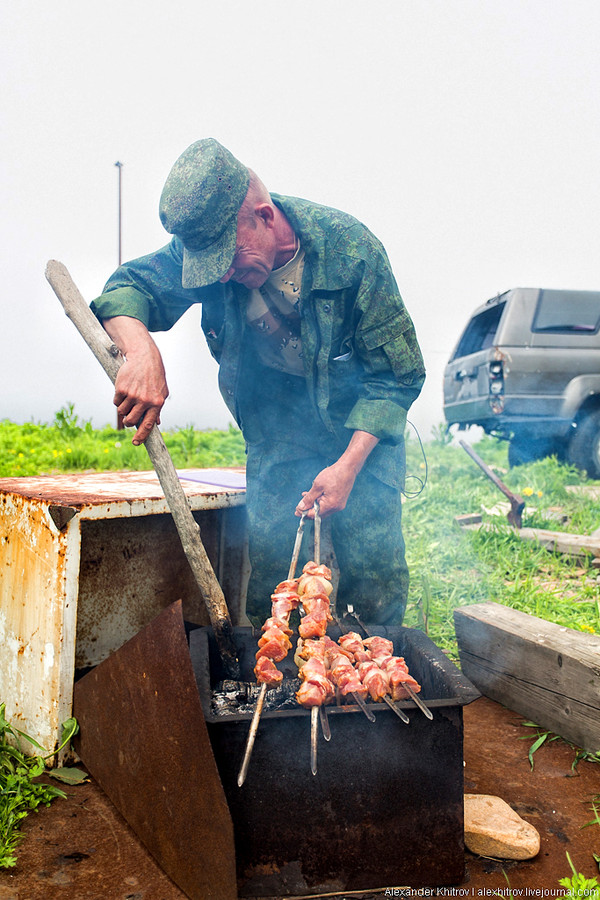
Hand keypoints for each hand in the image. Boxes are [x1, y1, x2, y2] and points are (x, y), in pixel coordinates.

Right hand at [103, 316, 168, 443]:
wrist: (144, 357)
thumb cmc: (154, 376)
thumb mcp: (162, 392)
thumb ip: (158, 408)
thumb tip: (156, 424)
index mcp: (157, 404)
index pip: (148, 425)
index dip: (141, 436)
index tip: (135, 443)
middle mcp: (145, 401)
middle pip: (131, 420)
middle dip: (128, 421)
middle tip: (128, 417)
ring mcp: (133, 395)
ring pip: (122, 411)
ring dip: (123, 407)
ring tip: (130, 396)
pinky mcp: (121, 388)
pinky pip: (116, 401)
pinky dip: (118, 398)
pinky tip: (125, 388)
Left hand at [295, 430, 379, 517]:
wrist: (348, 467)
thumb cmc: (333, 475)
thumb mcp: (317, 486)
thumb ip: (309, 498)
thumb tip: (301, 507)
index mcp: (330, 505)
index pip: (314, 515)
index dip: (304, 513)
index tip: (296, 510)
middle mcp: (336, 508)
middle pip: (319, 514)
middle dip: (308, 510)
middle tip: (297, 508)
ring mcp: (339, 504)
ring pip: (323, 509)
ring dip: (313, 505)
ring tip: (304, 498)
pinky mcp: (340, 500)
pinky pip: (327, 504)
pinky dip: (319, 501)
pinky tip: (312, 495)